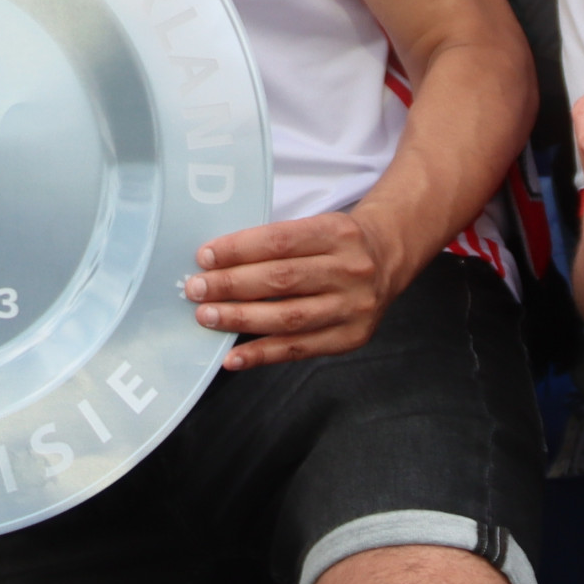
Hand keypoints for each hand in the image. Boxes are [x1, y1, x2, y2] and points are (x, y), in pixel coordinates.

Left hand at [181, 205, 414, 369]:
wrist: (388, 259)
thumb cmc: (337, 244)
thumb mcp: (316, 226)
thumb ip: (276, 244)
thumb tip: (217, 264)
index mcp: (336, 232)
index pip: (279, 241)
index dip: (238, 249)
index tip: (204, 257)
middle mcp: (349, 270)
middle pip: (281, 280)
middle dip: (231, 286)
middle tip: (196, 290)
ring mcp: (353, 307)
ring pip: (288, 317)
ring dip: (241, 319)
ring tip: (207, 318)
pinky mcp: (351, 338)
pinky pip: (300, 349)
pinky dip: (263, 354)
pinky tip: (233, 357)